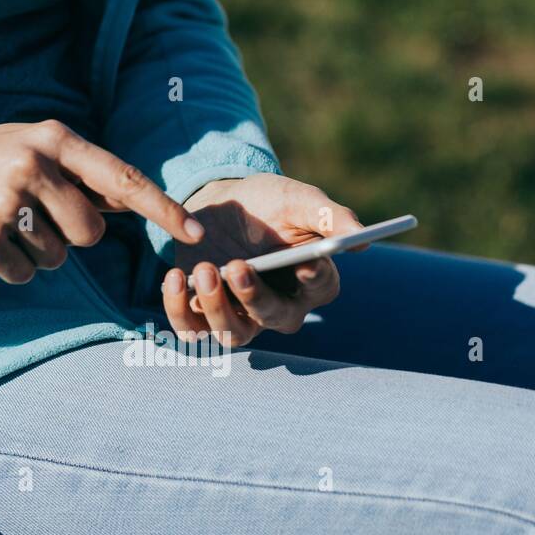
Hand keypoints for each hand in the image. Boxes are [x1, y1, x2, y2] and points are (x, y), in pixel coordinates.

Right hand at [0, 120, 203, 284]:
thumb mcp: (28, 149)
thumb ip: (78, 173)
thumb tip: (132, 201)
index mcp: (51, 139)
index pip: (122, 177)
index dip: (163, 208)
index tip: (196, 233)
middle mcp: (33, 166)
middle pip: (91, 232)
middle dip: (69, 237)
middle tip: (29, 217)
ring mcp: (7, 203)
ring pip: (58, 258)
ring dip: (34, 252)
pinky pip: (23, 275)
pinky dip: (7, 267)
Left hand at [164, 173, 361, 346]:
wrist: (221, 204)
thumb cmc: (268, 204)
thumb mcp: (298, 200)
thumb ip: (328, 216)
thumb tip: (360, 238)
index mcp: (313, 280)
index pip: (321, 288)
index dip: (314, 280)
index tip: (305, 265)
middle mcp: (281, 307)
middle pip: (274, 317)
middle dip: (255, 295)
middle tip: (237, 266)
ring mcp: (241, 316)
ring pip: (233, 334)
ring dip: (216, 306)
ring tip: (205, 269)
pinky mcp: (204, 315)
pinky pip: (192, 329)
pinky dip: (179, 309)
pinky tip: (174, 278)